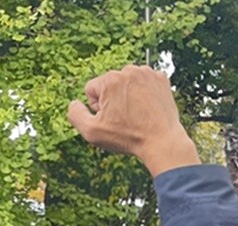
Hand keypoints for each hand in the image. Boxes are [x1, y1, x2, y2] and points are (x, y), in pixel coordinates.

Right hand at [67, 65, 197, 176]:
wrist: (163, 142)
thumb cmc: (128, 138)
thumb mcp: (92, 132)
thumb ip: (75, 114)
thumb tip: (74, 102)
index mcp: (110, 79)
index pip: (91, 89)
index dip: (97, 107)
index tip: (111, 119)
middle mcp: (128, 70)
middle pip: (110, 84)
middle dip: (113, 99)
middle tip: (126, 118)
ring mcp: (147, 73)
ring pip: (127, 83)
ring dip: (128, 95)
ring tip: (138, 114)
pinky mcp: (161, 79)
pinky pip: (144, 83)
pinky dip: (145, 93)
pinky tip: (149, 108)